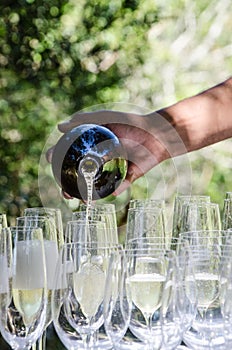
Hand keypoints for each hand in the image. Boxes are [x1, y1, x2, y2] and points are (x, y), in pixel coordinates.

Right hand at [46, 109, 186, 196]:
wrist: (157, 132)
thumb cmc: (131, 123)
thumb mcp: (107, 118)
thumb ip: (85, 120)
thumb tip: (59, 127)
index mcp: (95, 146)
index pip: (73, 155)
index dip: (60, 160)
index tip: (50, 163)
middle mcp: (102, 159)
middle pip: (82, 176)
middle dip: (71, 187)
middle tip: (65, 194)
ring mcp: (114, 169)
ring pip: (98, 185)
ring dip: (89, 195)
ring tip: (84, 201)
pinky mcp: (129, 176)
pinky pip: (120, 186)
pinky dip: (116, 190)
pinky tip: (111, 193)